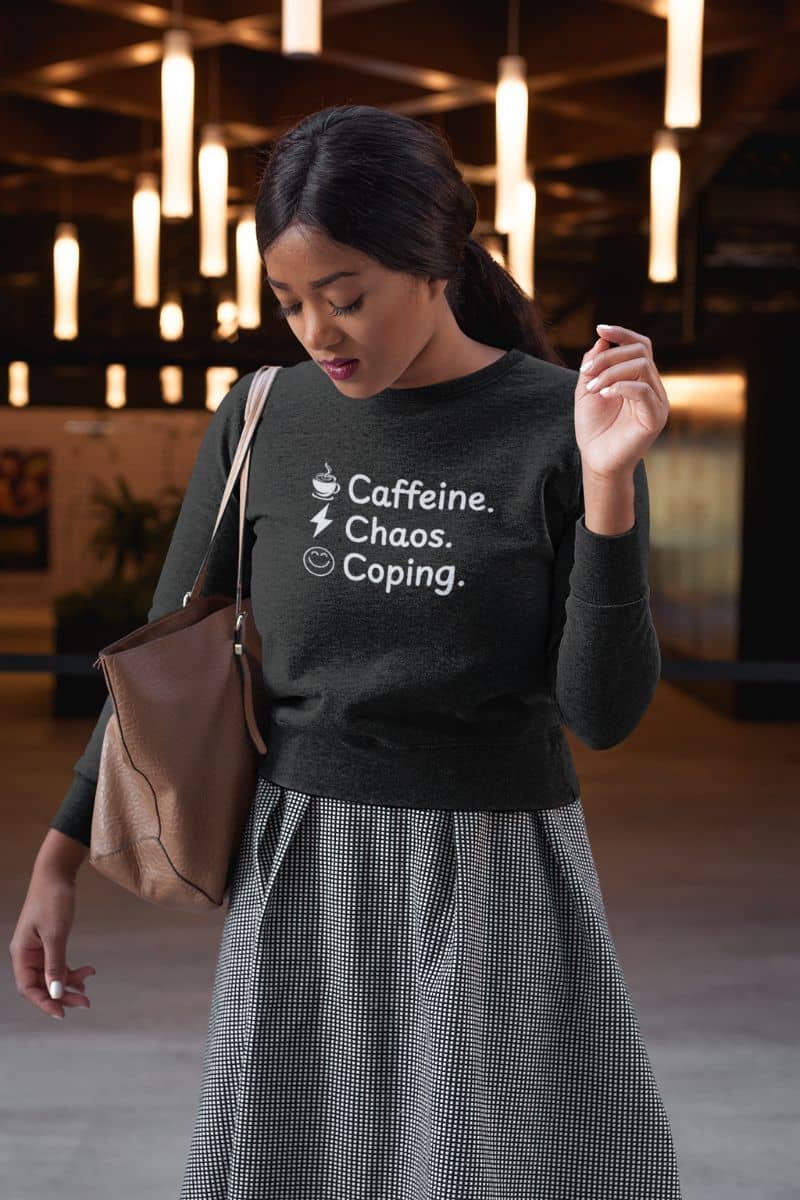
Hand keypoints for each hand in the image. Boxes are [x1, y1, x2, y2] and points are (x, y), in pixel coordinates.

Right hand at [9, 865, 95, 1020]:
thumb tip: (56, 993)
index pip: (28, 988)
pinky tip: (87, 974)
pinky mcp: (49, 942)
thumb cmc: (53, 900)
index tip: (63, 1013)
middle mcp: (27, 954)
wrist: (57, 874)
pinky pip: (58, 964)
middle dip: (62, 995)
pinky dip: (71, 970)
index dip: (44, 1003)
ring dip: (69, 983)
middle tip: (85, 1002)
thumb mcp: (56, 934)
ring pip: (52, 976)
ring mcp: (38, 949)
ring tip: (88, 987)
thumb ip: (55, 965)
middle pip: (41, 985)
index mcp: (21, 954)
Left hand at [575, 323, 669, 478]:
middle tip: (585, 372)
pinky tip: (603, 394)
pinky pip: (643, 389)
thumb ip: (594, 364)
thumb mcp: (587, 389)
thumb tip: (602, 338)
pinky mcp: (656, 417)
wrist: (596, 460)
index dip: (622, 333)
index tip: (599, 329)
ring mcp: (657, 401)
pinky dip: (620, 386)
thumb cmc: (593, 428)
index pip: (640, 345)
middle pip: (640, 351)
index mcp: (640, 378)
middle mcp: (652, 386)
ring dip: (610, 371)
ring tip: (592, 387)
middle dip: (608, 356)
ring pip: (642, 366)